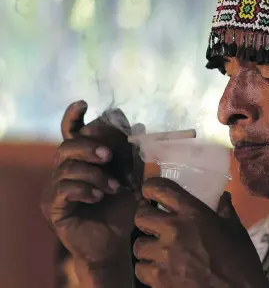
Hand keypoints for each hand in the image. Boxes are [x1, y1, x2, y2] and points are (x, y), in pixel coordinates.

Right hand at [41, 101, 143, 267]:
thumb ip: (134, 155)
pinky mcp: (53, 206)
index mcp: (83, 160)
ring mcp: (56, 188)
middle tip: (110, 155)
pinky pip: (63, 188)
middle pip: (67, 145)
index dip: (74, 116)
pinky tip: (98, 196)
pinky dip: (84, 188)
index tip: (84, 103)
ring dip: (95, 174)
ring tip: (114, 187)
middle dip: (89, 146)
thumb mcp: (133, 179)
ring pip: (67, 167)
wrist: (117, 242)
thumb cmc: (123, 208)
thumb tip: (138, 128)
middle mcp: (66, 170)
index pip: (72, 133)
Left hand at [133, 178, 268, 287]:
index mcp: (193, 213)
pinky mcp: (159, 279)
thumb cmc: (240, 262)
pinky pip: (140, 268)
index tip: (150, 191)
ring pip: (138, 244)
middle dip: (145, 217)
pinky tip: (158, 267)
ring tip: (157, 248)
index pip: (160, 189)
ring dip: (146, 245)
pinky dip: (147, 267)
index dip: (150, 187)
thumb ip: (225, 210)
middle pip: (141, 215)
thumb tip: (222, 197)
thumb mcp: (236, 230)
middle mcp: (174, 229)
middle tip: (153, 221)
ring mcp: (164, 255)